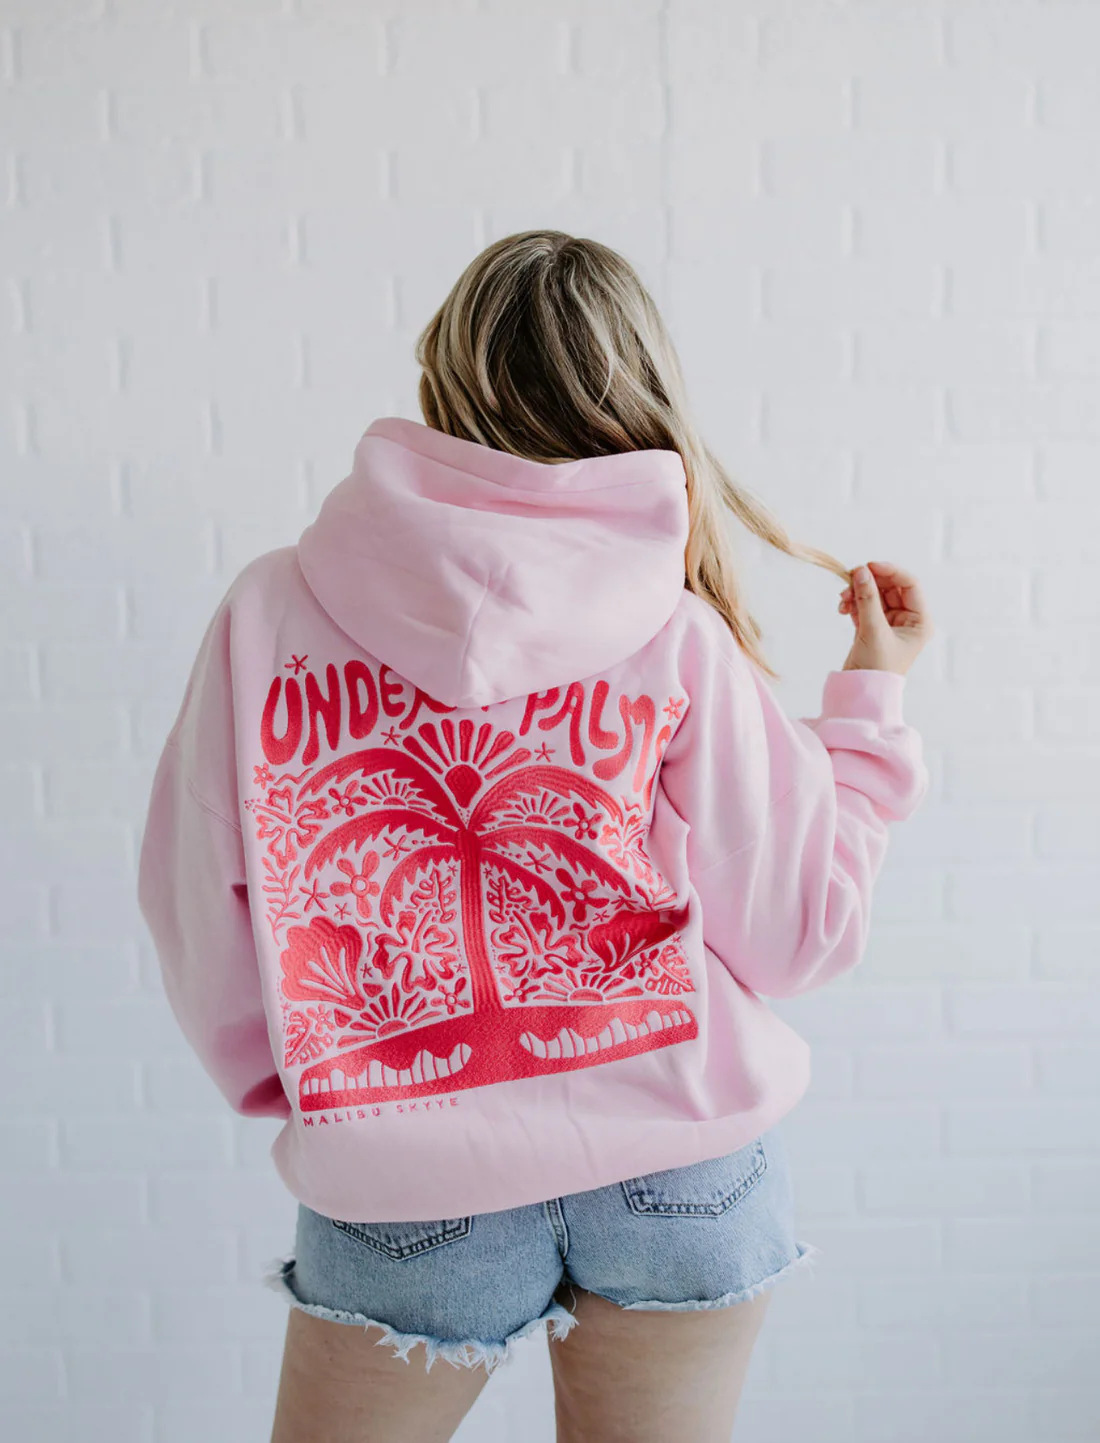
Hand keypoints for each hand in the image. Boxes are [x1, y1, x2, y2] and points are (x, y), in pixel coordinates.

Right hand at [837, 561, 932, 676]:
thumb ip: (868, 599)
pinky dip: (853, 603)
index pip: (909, 584)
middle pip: (890, 587)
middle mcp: (907, 620)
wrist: (860, 694)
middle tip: (850, 579)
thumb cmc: (877, 669)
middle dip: (869, 582)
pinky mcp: (872, 628)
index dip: (889, 571)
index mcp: (919, 621)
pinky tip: (843, 608)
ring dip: (858, 593)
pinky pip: (864, 606)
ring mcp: (889, 623)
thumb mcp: (874, 630)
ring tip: (843, 600)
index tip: (868, 566)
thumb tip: (861, 571)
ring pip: (875, 595)